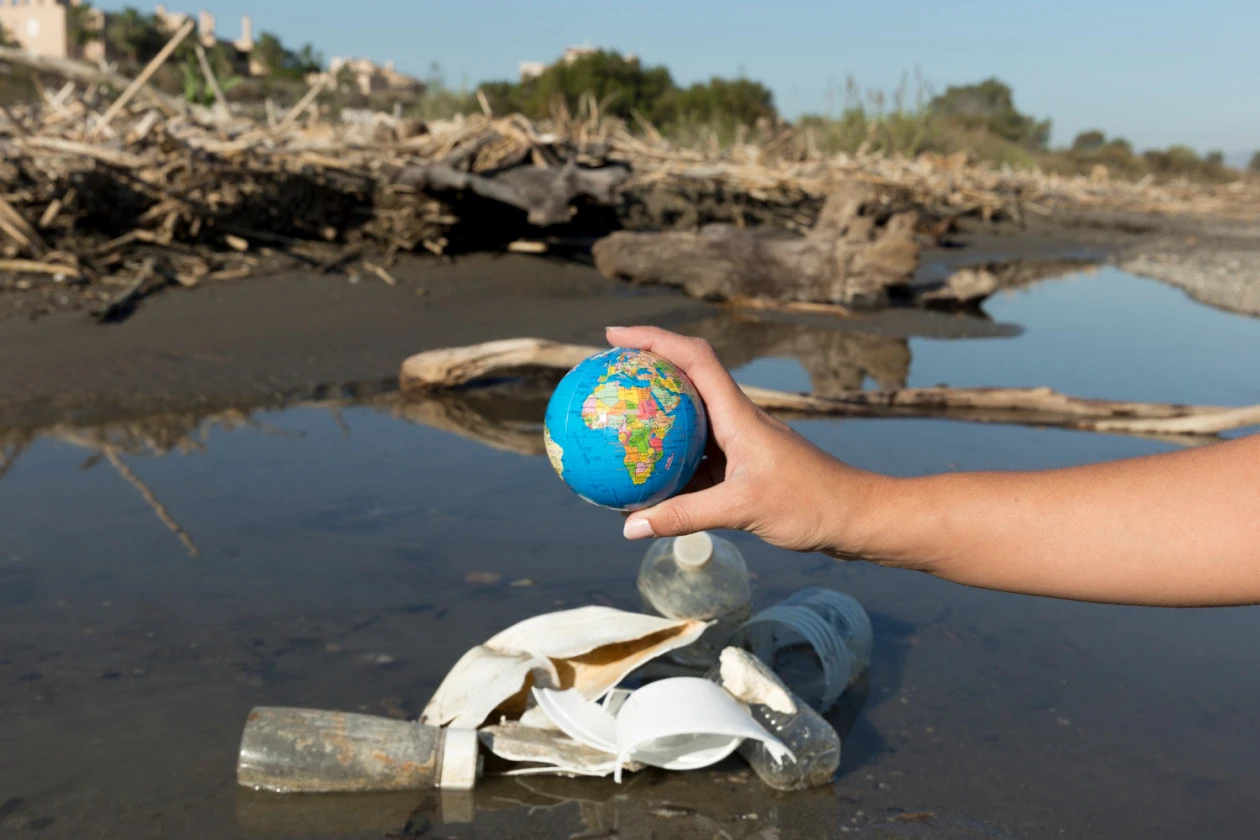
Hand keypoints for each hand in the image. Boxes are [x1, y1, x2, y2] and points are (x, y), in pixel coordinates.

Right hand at [608, 326, 885, 557]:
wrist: (857, 518)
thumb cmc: (810, 504)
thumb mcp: (742, 509)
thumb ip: (685, 516)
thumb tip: (630, 527)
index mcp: (739, 414)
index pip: (692, 358)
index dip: (652, 338)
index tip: (613, 335)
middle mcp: (737, 420)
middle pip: (684, 380)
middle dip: (644, 371)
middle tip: (603, 376)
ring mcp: (740, 444)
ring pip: (687, 423)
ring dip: (654, 420)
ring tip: (613, 426)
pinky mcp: (743, 470)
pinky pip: (695, 460)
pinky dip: (669, 465)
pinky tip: (643, 484)